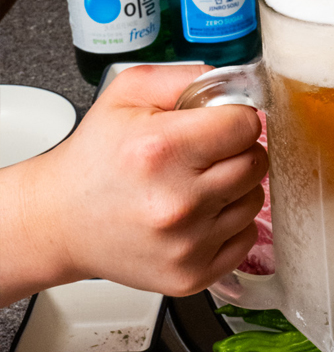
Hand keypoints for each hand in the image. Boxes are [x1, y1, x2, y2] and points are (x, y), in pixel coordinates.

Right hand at [1, 65, 266, 304]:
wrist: (60, 220)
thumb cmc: (95, 157)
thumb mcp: (129, 93)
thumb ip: (187, 76)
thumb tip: (237, 82)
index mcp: (162, 149)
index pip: (246, 124)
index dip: (235, 118)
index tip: (219, 123)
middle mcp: (177, 201)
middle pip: (255, 162)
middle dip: (237, 151)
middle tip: (205, 154)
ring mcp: (186, 244)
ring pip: (254, 200)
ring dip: (234, 188)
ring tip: (194, 185)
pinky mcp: (191, 275)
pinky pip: (246, 238)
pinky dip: (229, 225)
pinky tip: (197, 216)